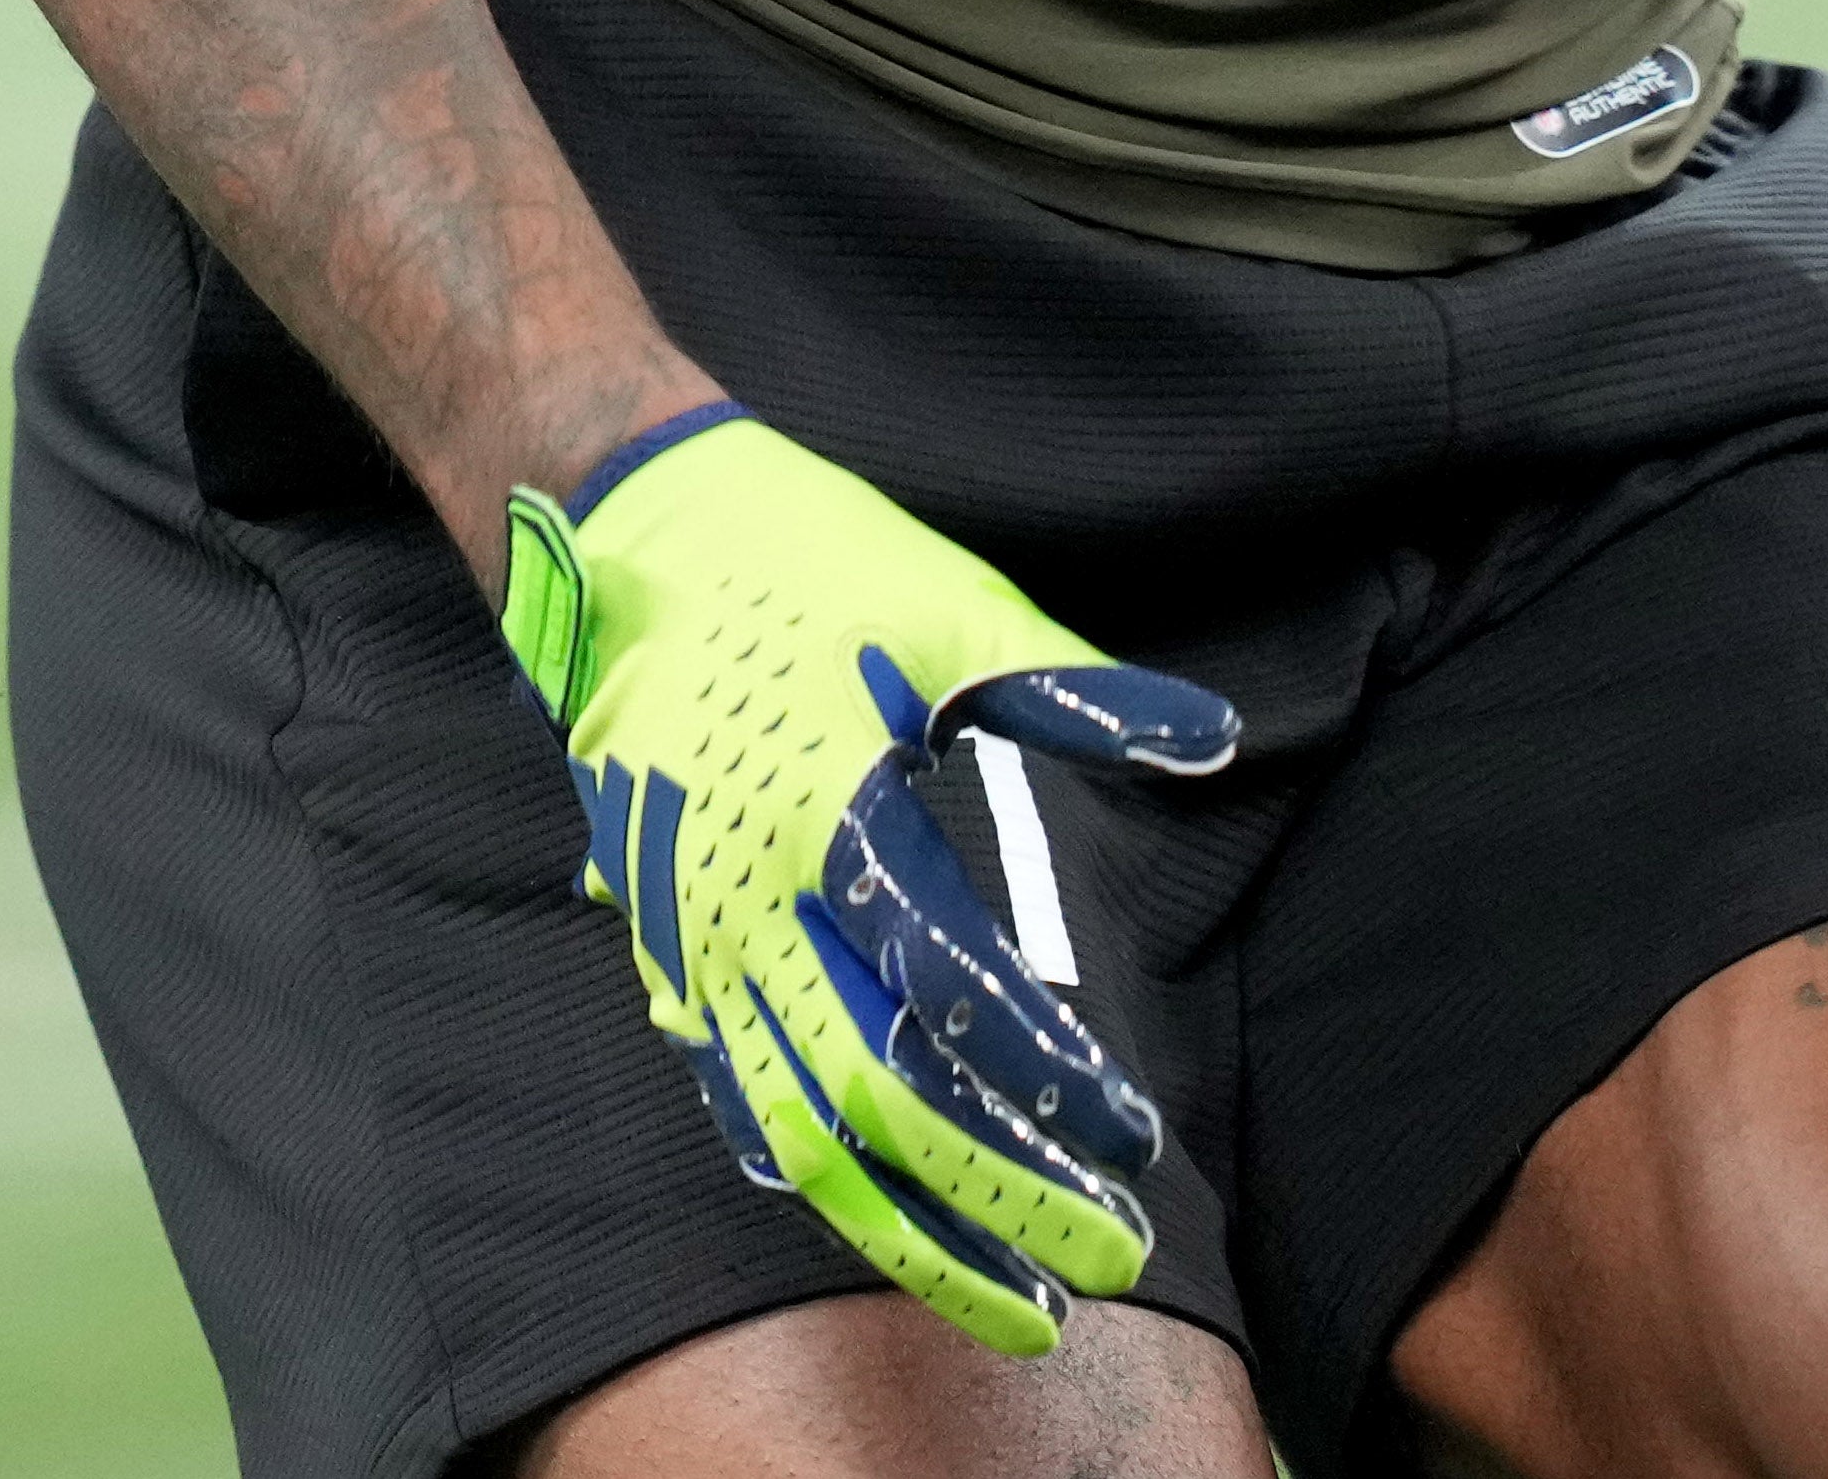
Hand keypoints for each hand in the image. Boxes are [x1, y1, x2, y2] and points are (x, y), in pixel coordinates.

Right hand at [498, 404, 1241, 1346]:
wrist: (617, 526)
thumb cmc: (799, 560)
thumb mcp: (953, 605)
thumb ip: (1078, 693)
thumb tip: (1210, 745)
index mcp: (825, 813)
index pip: (953, 994)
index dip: (1048, 1083)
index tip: (1135, 1142)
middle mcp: (746, 901)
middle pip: (877, 1103)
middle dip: (996, 1199)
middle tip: (1104, 1263)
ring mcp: (690, 938)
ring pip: (798, 1135)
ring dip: (909, 1231)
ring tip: (1013, 1299)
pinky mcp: (663, 947)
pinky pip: (735, 1098)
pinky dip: (815, 1176)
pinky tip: (885, 1219)